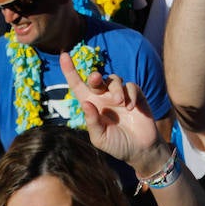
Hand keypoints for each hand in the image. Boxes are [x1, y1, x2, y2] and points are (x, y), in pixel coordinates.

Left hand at [60, 51, 161, 170]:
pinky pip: (131, 86)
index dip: (70, 70)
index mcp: (92, 105)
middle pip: (96, 79)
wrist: (140, 149)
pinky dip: (130, 94)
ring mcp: (120, 95)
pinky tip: (131, 108)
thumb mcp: (100, 138)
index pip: (77, 85)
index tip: (63, 55)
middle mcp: (104, 98)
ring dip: (115, 88)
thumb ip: (92, 123)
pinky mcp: (135, 95)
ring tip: (119, 102)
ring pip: (114, 79)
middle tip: (96, 79)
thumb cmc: (117, 144)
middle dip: (95, 77)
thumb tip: (85, 104)